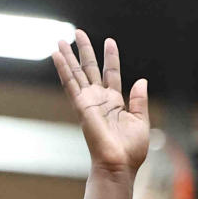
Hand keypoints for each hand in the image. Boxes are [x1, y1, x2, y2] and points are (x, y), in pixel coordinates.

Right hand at [52, 30, 149, 174]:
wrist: (119, 165)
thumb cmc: (131, 150)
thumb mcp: (141, 121)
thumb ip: (139, 100)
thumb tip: (141, 81)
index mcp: (115, 103)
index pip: (111, 74)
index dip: (111, 58)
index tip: (109, 41)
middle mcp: (99, 100)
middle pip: (90, 69)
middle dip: (84, 51)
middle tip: (78, 33)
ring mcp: (88, 102)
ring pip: (77, 73)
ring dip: (69, 56)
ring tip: (62, 40)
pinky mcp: (81, 106)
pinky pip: (70, 83)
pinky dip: (63, 68)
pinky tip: (56, 55)